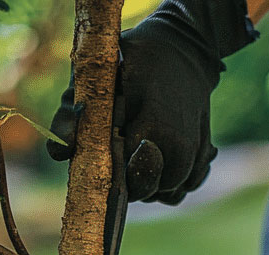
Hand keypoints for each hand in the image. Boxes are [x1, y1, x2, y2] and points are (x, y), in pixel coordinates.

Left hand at [47, 0, 255, 203]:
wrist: (181, 48)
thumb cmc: (126, 65)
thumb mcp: (91, 82)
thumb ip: (68, 117)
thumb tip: (62, 153)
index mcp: (150, 122)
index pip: (132, 176)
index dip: (118, 179)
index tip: (113, 161)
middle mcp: (176, 138)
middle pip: (152, 189)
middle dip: (135, 186)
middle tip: (124, 164)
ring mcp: (195, 146)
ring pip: (172, 193)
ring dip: (154, 188)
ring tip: (140, 164)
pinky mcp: (206, 149)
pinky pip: (190, 185)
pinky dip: (175, 185)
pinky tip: (162, 165)